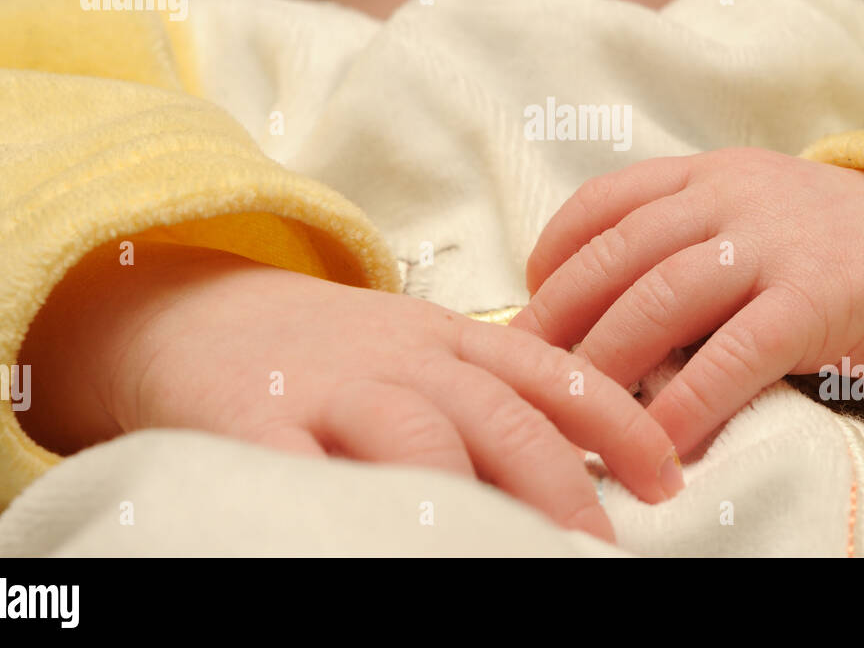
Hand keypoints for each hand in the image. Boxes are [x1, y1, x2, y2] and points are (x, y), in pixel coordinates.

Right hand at [20, 240, 684, 542]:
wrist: (195, 307)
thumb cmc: (330, 349)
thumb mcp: (419, 346)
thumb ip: (490, 385)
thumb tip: (583, 453)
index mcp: (452, 339)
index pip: (553, 375)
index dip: (619, 425)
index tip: (667, 477)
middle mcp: (405, 361)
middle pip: (501, 418)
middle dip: (561, 485)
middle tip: (601, 546)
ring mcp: (333, 391)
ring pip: (423, 444)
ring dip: (476, 505)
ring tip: (516, 557)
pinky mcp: (257, 427)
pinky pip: (310, 478)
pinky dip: (349, 511)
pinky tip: (386, 543)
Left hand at [510, 148, 863, 456]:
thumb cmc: (839, 248)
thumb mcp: (758, 217)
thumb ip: (691, 242)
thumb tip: (610, 315)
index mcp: (710, 174)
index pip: (605, 202)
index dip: (554, 254)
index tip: (530, 302)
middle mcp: (732, 197)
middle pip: (617, 256)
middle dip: (558, 318)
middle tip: (527, 372)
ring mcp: (776, 242)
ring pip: (661, 299)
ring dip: (607, 363)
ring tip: (578, 413)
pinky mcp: (818, 297)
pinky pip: (734, 353)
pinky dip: (688, 400)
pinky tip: (661, 440)